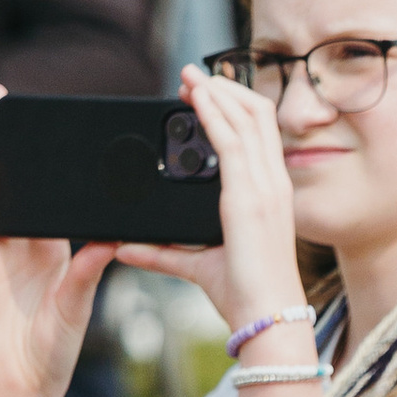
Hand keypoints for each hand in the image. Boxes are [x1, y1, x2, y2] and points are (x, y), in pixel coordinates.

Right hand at [0, 90, 110, 396]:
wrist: (19, 396)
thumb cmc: (50, 356)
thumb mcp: (78, 304)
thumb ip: (88, 268)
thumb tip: (112, 234)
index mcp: (46, 251)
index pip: (43, 195)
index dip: (41, 161)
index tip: (48, 125)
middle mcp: (14, 246)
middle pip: (7, 182)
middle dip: (3, 140)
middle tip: (3, 96)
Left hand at [113, 65, 305, 335]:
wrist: (266, 319)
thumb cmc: (243, 296)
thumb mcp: (197, 266)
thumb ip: (161, 254)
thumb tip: (124, 246)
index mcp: (269, 194)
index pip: (259, 133)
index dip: (234, 106)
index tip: (204, 94)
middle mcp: (272, 184)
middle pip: (257, 115)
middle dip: (224, 89)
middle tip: (191, 77)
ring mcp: (265, 188)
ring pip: (248, 119)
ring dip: (216, 92)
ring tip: (190, 77)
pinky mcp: (249, 197)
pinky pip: (233, 142)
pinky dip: (214, 114)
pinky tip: (196, 100)